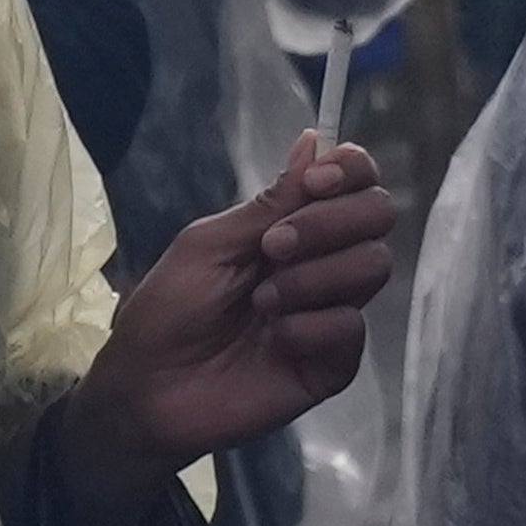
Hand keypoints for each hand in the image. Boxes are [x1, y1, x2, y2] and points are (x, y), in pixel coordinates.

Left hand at [51, 133, 400, 523]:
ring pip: (372, 267)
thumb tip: (313, 140)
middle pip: (378, 216)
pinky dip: (311, 327)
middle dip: (331, 222)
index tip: (316, 181)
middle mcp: (322, 262)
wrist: (148, 385)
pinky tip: (275, 341)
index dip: (350, 171)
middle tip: (273, 247)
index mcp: (292, 226)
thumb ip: (270, 202)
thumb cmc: (168, 308)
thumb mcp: (210, 243)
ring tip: (261, 303)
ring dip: (312, 277)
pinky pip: (353, 328)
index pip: (353, 182)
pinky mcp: (335, 363)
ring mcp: (332, 312)